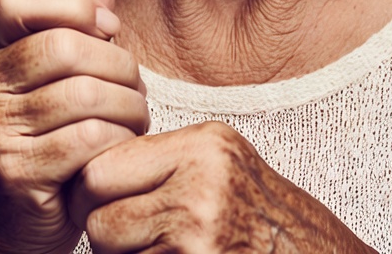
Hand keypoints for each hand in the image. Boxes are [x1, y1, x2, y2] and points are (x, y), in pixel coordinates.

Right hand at [0, 0, 148, 253]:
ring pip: (86, 93)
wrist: (9, 223)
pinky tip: (121, 142)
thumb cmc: (42, 133)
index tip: (104, 27)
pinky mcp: (16, 172)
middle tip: (131, 82)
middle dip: (118, 62)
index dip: (73, 3)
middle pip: (65, 46)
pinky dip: (121, 137)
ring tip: (133, 113)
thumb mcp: (54, 69)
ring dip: (129, 104)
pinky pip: (91, 137)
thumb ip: (76, 14)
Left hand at [71, 121, 375, 253]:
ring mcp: (201, 236)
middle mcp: (201, 187)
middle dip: (98, 227)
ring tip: (153, 245)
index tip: (95, 199)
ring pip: (111, 252)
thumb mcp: (216, 157)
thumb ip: (160, 157)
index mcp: (202, 147)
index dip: (89, 189)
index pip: (103, 167)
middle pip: (99, 215)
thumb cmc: (251, 206)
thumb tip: (87, 166)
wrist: (304, 251)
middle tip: (117, 232)